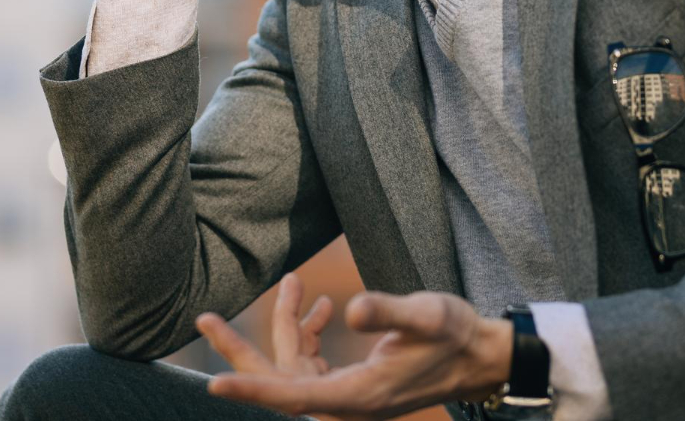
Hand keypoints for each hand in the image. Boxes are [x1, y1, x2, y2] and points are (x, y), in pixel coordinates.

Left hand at [201, 286, 512, 420]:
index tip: (216, 382)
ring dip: (285, 326)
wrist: (480, 358)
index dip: (254, 387)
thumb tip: (349, 310)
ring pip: (294, 367)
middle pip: (280, 383)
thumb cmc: (457, 335)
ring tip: (291, 282)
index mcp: (359, 394)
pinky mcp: (352, 383)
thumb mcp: (428, 314)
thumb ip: (388, 311)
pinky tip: (320, 306)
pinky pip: (313, 362)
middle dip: (241, 352)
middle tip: (205, 318)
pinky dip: (307, 332)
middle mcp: (347, 402)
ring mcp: (348, 394)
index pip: (293, 395)